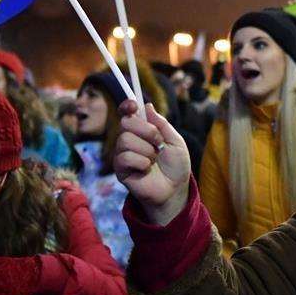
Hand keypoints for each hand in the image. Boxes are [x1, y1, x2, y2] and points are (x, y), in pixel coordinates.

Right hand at [115, 100, 191, 224]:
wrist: (175, 189)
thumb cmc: (176, 166)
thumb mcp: (175, 141)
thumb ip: (161, 124)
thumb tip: (147, 106)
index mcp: (142, 130)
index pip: (127, 113)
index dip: (127, 106)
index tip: (133, 105)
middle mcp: (129, 139)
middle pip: (125, 123)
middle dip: (146, 131)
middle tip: (158, 143)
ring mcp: (123, 154)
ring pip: (125, 140)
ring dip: (146, 150)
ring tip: (154, 160)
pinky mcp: (120, 169)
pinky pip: (125, 157)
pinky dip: (141, 162)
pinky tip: (146, 169)